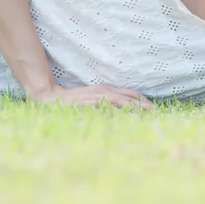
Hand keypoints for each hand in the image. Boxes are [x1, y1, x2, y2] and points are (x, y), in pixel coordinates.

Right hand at [32, 84, 152, 109]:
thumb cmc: (74, 100)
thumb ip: (108, 103)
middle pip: (128, 96)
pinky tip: (125, 114)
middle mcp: (104, 90)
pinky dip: (116, 109)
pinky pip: (106, 105)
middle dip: (142, 104)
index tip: (153, 108)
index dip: (142, 99)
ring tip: (146, 112)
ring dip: (133, 106)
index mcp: (107, 89)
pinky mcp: (88, 102)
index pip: (130, 93)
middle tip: (155, 111)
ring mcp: (96, 96)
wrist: (50, 97)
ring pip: (120, 100)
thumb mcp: (94, 99)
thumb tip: (124, 110)